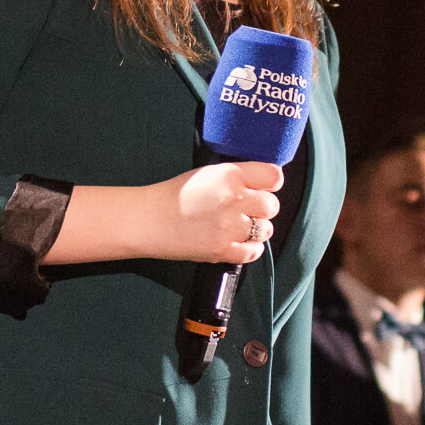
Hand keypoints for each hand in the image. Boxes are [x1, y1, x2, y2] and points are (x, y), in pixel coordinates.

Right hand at [43, 161, 283, 266]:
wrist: (150, 219)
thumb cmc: (177, 193)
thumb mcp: (209, 172)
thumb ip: (239, 175)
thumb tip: (268, 181)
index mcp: (230, 175)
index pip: (274, 177)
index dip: (270, 182)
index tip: (264, 186)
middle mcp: (234, 200)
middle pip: (272, 206)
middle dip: (262, 207)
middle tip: (246, 207)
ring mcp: (229, 228)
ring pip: (266, 230)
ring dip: (257, 228)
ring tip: (239, 225)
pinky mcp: (223, 251)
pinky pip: (254, 251)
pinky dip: (250, 247)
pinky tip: (238, 240)